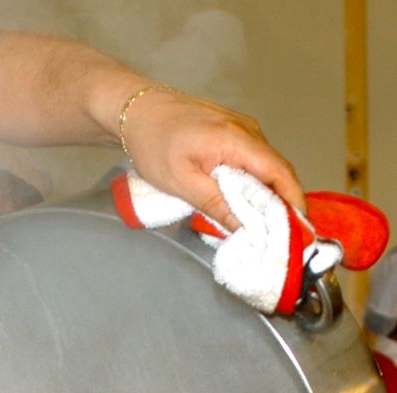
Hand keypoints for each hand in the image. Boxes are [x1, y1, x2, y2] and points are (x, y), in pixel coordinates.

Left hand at [120, 88, 304, 230]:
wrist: (137, 111)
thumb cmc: (153, 142)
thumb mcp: (182, 183)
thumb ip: (216, 205)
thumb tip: (244, 228)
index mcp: (238, 140)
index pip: (280, 173)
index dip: (294, 202)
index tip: (299, 229)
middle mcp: (248, 131)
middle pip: (276, 172)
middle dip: (282, 204)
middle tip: (279, 236)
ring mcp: (242, 129)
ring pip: (264, 167)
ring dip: (265, 195)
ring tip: (262, 225)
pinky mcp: (232, 132)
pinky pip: (251, 161)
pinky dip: (252, 183)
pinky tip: (243, 202)